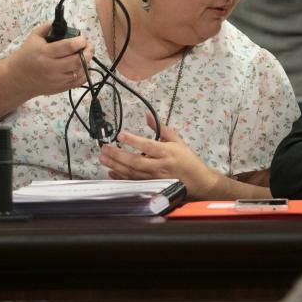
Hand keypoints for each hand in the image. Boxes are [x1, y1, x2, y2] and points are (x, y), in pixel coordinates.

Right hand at [6, 21, 93, 98]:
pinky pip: (78, 82)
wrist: (18, 77)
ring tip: (84, 55)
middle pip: (78, 61)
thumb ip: (49, 27)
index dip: (80, 41)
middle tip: (87, 46)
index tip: (82, 38)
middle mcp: (52, 67)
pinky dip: (84, 74)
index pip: (69, 47)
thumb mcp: (34, 37)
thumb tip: (64, 23)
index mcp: (45, 52)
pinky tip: (81, 67)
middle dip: (88, 51)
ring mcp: (57, 80)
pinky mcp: (60, 88)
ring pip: (80, 72)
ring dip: (87, 62)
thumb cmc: (26, 55)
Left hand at [99, 111, 220, 198]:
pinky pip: (133, 182)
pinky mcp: (152, 186)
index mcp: (167, 152)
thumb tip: (147, 115)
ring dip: (116, 166)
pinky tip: (111, 171)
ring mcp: (154, 178)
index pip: (148, 146)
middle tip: (104, 148)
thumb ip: (162, 129)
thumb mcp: (177, 141)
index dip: (133, 141)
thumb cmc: (187, 160)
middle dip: (118, 155)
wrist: (198, 182)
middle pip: (136, 161)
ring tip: (103, 158)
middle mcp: (160, 166)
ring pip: (132, 173)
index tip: (120, 135)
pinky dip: (121, 177)